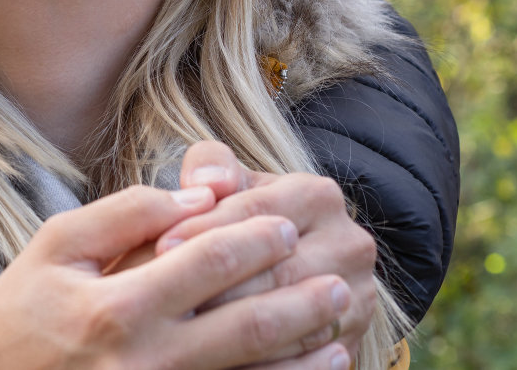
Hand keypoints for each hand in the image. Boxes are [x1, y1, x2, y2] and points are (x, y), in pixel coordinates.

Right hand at [0, 185, 351, 369]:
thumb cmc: (19, 311)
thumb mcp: (56, 245)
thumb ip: (126, 214)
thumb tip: (197, 196)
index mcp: (117, 307)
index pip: (207, 263)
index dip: (255, 239)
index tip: (286, 223)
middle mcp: (145, 360)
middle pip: (247, 326)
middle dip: (301, 301)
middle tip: (341, 279)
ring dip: (305, 354)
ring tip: (340, 327)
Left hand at [156, 141, 378, 359]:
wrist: (280, 269)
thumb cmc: (236, 217)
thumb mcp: (228, 185)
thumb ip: (211, 167)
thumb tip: (207, 183)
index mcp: (319, 196)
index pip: (258, 212)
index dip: (206, 227)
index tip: (160, 246)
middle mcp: (348, 244)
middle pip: (277, 269)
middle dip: (217, 283)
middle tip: (166, 295)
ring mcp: (355, 299)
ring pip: (291, 321)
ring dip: (234, 329)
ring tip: (184, 328)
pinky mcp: (349, 345)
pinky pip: (302, 363)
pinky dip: (257, 363)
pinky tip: (213, 360)